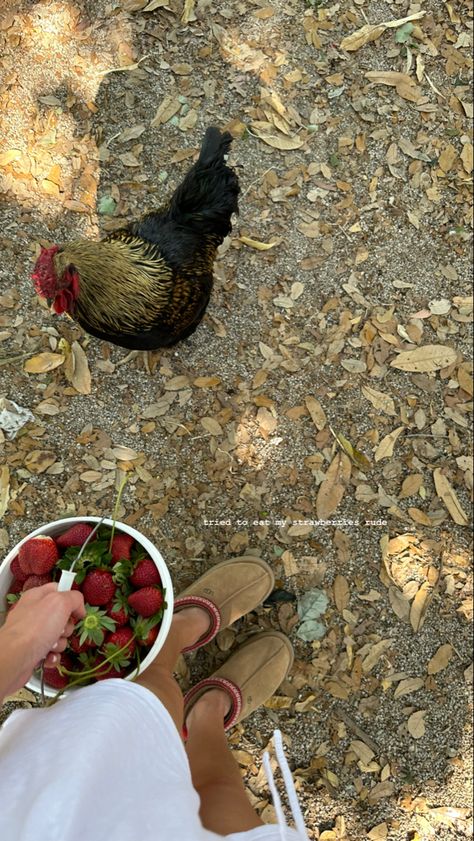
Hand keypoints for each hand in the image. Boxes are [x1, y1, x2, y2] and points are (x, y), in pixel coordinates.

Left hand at [0, 583, 84, 697]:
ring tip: (51, 645)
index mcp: (37, 596)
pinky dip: (53, 656)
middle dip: (67, 626)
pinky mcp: (33, 651)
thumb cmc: (35, 628)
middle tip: (60, 630)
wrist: (14, 660)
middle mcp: (34, 613)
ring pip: (59, 636)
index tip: (76, 610)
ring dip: (60, 643)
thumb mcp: (60, 602)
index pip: (59, 590)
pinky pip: (52, 652)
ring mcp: (33, 633)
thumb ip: (74, 598)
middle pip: (63, 616)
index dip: (71, 599)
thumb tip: (79, 607)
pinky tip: (48, 657)